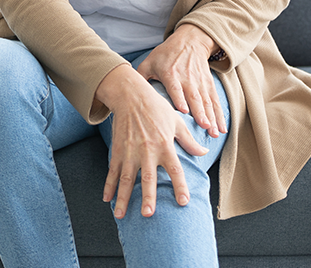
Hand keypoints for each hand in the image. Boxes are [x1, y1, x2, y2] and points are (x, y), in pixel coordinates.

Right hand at [95, 64, 207, 218]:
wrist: (131, 95)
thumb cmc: (156, 107)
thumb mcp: (176, 121)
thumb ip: (189, 140)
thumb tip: (203, 152)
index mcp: (165, 145)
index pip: (175, 170)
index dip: (180, 186)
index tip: (183, 202)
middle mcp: (147, 150)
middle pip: (148, 178)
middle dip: (147, 197)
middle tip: (147, 214)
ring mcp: (130, 151)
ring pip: (126, 178)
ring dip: (123, 197)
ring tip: (120, 215)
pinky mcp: (118, 149)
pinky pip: (113, 170)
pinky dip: (109, 185)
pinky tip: (107, 198)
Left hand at [136, 24, 226, 137]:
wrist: (189, 41)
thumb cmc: (166, 54)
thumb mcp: (149, 61)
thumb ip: (140, 77)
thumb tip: (128, 93)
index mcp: (170, 73)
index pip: (175, 87)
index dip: (180, 98)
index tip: (184, 111)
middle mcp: (187, 78)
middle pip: (194, 97)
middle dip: (200, 113)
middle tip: (205, 127)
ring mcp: (199, 81)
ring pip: (206, 101)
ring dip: (212, 117)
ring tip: (215, 133)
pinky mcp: (208, 84)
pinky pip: (215, 101)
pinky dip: (220, 114)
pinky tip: (222, 128)